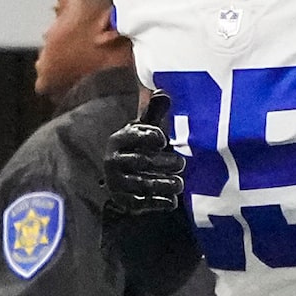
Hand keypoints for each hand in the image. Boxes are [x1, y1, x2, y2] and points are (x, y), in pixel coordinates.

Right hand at [103, 90, 186, 220]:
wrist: (119, 178)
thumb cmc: (137, 148)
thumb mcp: (143, 131)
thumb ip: (153, 114)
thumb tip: (163, 93)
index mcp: (119, 139)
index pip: (133, 136)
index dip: (148, 136)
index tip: (163, 139)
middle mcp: (114, 160)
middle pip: (141, 161)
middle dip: (163, 163)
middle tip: (182, 163)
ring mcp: (117, 182)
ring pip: (142, 183)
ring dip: (163, 184)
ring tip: (180, 184)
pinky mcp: (123, 199)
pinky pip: (140, 202)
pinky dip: (157, 202)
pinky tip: (172, 202)